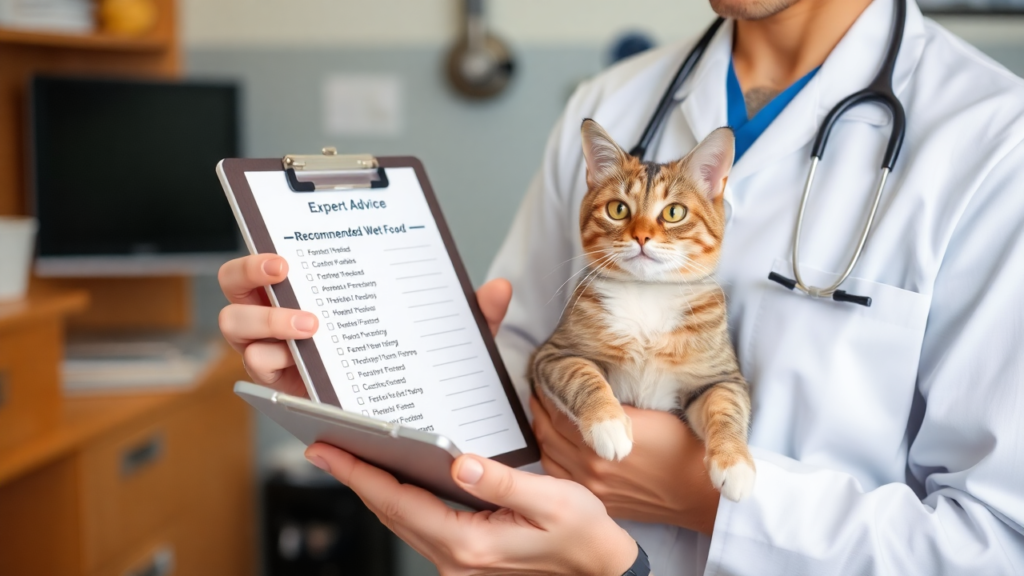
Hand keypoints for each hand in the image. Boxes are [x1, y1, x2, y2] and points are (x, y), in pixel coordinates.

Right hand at [217, 254, 512, 396]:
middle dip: (258, 300)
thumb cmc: (411, 354)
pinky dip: (284, 386)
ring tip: (311, 339)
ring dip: (269, 340)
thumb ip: (472, 313)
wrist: (413, 418)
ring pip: (243, 348)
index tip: (284, 259)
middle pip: (235, 304)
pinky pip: (268, 391)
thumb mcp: (443, 333)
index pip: (260, 269)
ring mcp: (279, 363)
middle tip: (305, 309)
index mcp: (305, 292)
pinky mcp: (287, 398)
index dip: (257, 262)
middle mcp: (279, 326)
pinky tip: (314, 387)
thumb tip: (498, 289)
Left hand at [305, 443, 637, 575]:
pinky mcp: (465, 560)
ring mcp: (458, 565)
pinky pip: (420, 528)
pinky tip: (393, 480)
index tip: (328, 450)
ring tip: (348, 458)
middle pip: (391, 514)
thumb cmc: (582, 533)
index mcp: (470, 543)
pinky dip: (399, 502)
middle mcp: (456, 560)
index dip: (359, 475)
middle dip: (355, 479)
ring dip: (373, 491)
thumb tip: (459, 463)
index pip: (399, 503)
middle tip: (323, 446)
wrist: (600, 568)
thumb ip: (501, 484)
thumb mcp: (551, 500)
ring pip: (401, 523)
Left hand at [531, 393, 719, 534]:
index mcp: (605, 439)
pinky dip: (549, 457)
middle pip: (549, 432)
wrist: (699, 492)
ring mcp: (593, 488)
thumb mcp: (650, 413)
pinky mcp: (597, 501)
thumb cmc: (682, 445)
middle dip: (540, 409)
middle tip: (537, 390)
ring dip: (541, 431)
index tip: (546, 376)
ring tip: (541, 412)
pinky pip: (559, 477)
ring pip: (549, 455)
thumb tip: (582, 387)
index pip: (561, 411)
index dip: (550, 392)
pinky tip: (551, 443)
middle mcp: (593, 465)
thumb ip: (610, 403)